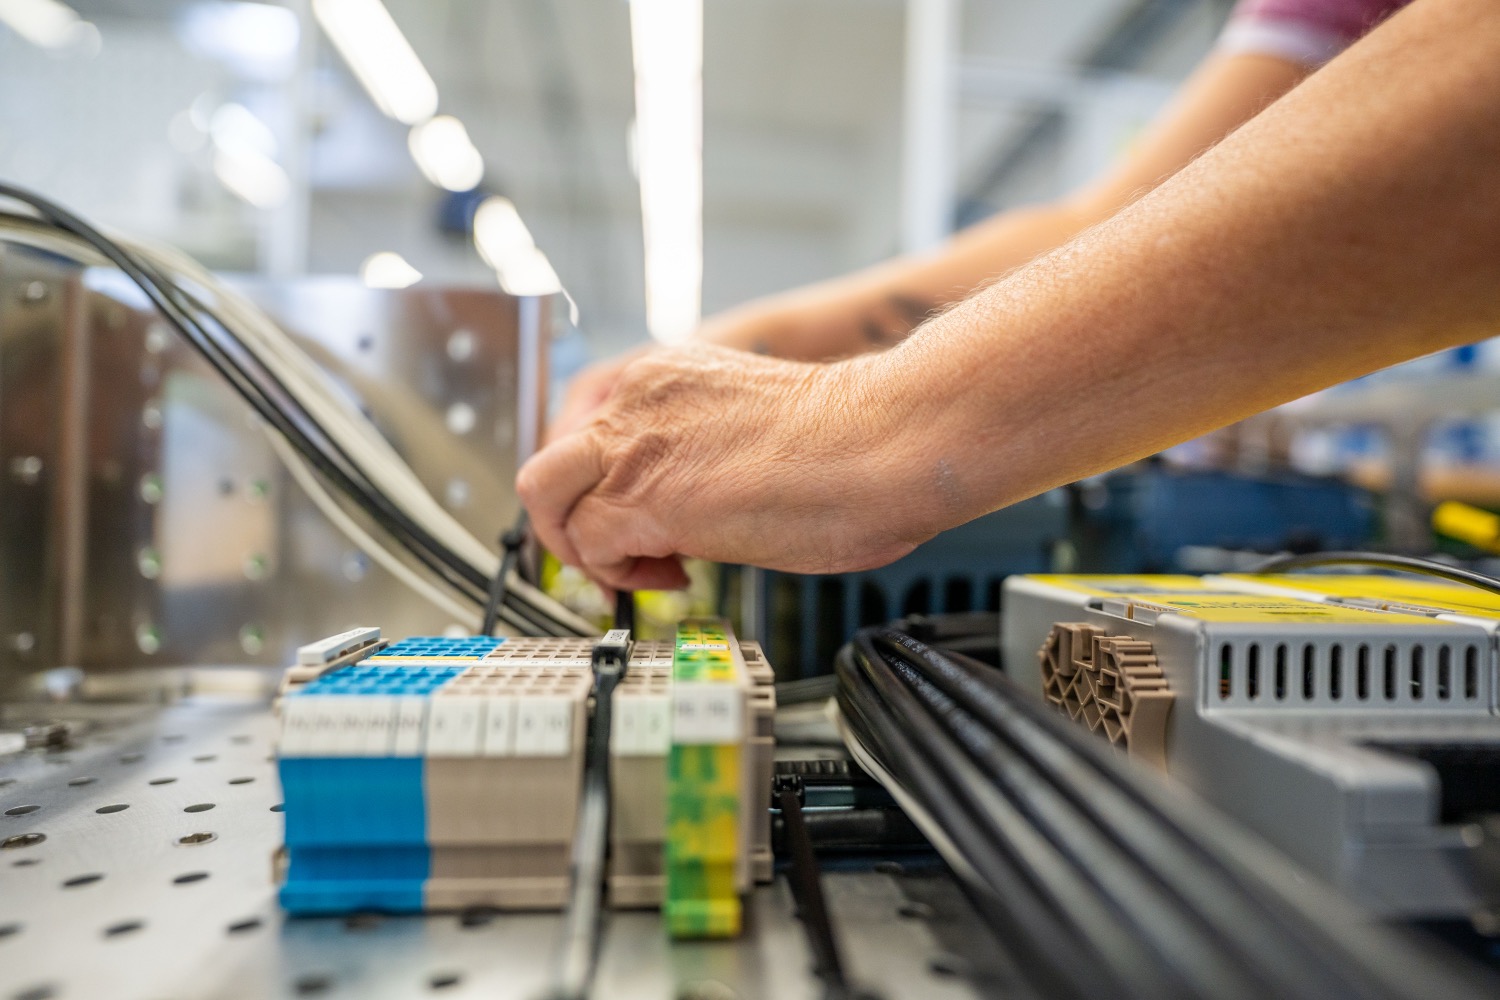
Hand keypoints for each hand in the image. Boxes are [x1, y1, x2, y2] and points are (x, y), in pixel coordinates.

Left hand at [516, 345, 933, 590]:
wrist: (887, 438)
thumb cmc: (854, 440)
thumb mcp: (751, 427)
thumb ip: (702, 453)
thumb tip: (692, 510)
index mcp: (669, 376)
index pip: (585, 426)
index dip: (596, 483)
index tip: (625, 517)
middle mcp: (642, 399)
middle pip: (547, 457)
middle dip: (567, 516)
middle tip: (612, 550)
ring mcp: (639, 444)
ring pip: (546, 496)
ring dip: (580, 545)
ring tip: (639, 567)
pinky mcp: (647, 496)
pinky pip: (589, 546)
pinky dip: (621, 575)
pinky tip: (675, 576)